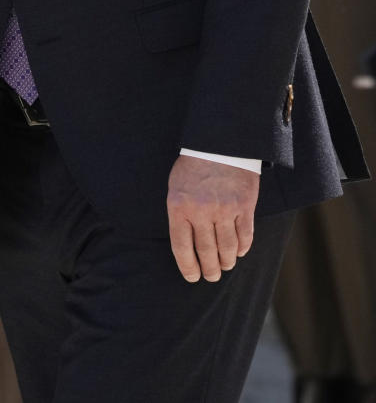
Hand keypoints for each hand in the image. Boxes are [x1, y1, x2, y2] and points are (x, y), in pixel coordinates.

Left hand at [167, 155, 258, 282]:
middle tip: (211, 276)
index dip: (188, 267)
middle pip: (206, 252)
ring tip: (225, 266)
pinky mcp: (244, 206)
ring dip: (226, 262)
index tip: (192, 277)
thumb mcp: (176, 188)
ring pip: (227, 249)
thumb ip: (180, 215)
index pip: (181, 247)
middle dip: (209, 270)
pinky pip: (245, 237)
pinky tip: (238, 251)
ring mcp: (224, 209)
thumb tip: (186, 247)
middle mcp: (201, 210)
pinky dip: (242, 248)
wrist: (218, 144)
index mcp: (179, 206)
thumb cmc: (193, 167)